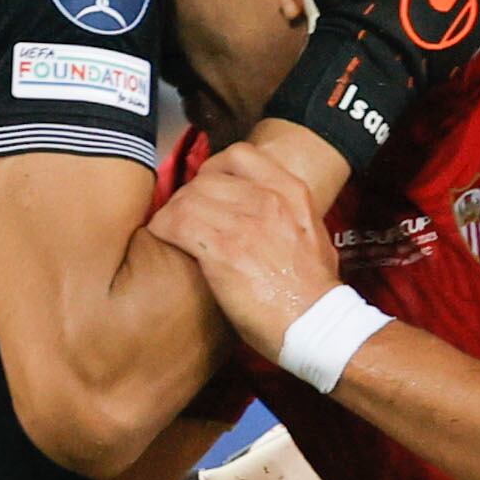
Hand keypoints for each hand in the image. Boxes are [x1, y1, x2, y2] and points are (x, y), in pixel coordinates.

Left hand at [151, 142, 338, 363]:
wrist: (317, 325)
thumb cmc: (315, 292)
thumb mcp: (315, 238)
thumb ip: (290, 218)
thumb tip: (273, 219)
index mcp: (291, 192)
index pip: (239, 155)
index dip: (214, 170)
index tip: (207, 188)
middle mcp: (267, 199)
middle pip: (206, 178)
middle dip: (188, 196)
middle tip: (183, 217)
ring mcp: (244, 223)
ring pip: (187, 198)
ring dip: (172, 214)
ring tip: (170, 231)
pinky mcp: (222, 250)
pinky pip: (176, 223)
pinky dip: (163, 229)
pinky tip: (163, 240)